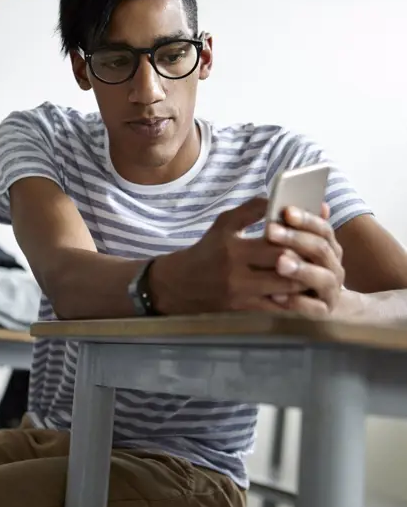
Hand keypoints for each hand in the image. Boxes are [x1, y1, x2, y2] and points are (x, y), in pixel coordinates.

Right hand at [150, 197, 305, 314]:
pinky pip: (275, 306)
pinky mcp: (243, 308)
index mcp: (233, 247)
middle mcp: (236, 272)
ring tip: (320, 272)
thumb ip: (251, 210)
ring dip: (304, 281)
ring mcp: (241, 293)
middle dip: (305, 260)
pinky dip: (292, 299)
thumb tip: (279, 198)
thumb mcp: (224, 224)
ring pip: (283, 288)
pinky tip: (304, 291)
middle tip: (324, 254)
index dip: (297, 237)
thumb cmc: (208, 250)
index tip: (314, 232)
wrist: (182, 284)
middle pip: (282, 266)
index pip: (274, 241)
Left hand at [266, 204, 344, 315]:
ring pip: (322, 278)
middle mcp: (334, 266)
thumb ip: (298, 227)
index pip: (323, 228)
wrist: (322, 305)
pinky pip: (313, 308)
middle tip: (271, 232)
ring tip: (280, 263)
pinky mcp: (323, 312)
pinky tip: (276, 296)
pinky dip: (296, 302)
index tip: (286, 211)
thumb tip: (299, 202)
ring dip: (301, 269)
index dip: (306, 219)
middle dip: (296, 239)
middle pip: (320, 249)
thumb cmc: (303, 270)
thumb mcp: (300, 247)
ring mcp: (331, 290)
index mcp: (329, 246)